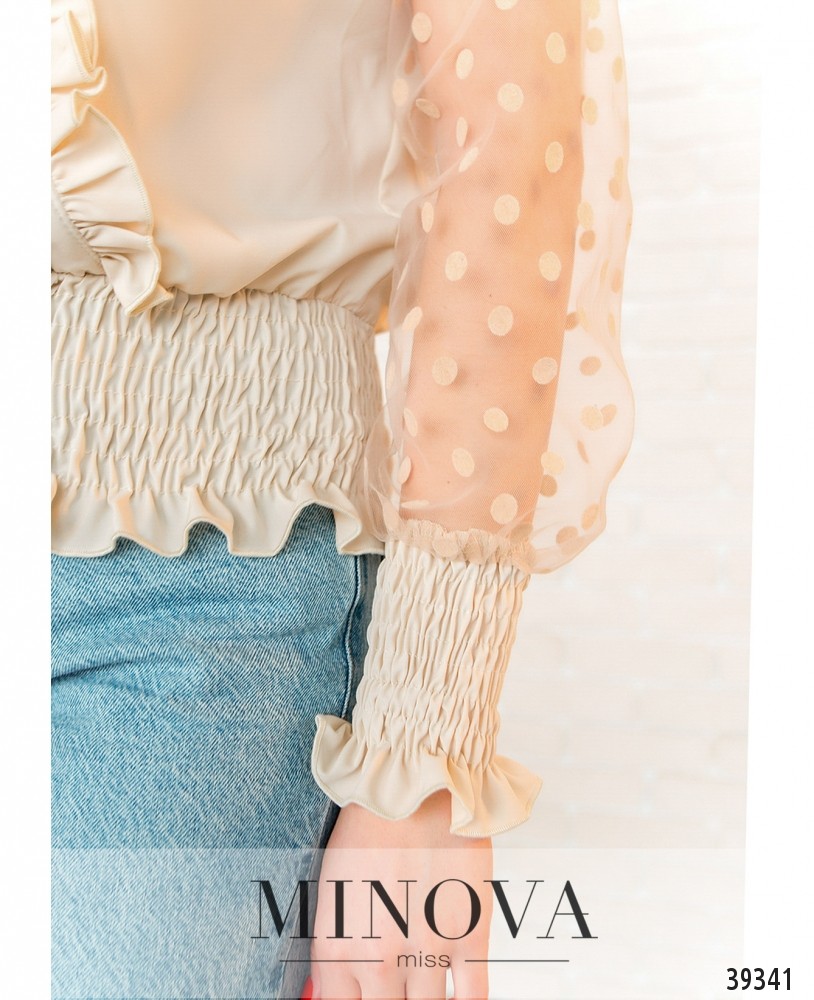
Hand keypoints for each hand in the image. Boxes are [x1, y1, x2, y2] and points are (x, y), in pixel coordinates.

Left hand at [309, 789, 492, 998]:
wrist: (413, 788)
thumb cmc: (369, 828)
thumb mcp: (330, 891)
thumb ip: (332, 951)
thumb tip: (331, 992)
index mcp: (337, 950)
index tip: (369, 994)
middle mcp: (379, 960)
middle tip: (397, 981)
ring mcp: (427, 952)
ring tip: (423, 977)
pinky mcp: (469, 936)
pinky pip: (474, 999)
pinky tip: (460, 999)